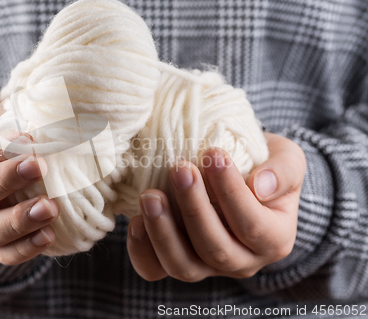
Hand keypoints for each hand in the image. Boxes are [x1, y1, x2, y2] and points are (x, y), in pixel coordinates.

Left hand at [127, 132, 305, 281]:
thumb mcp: (288, 160)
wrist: (240, 175)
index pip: (252, 225)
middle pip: (215, 249)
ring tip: (150, 195)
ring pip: (183, 266)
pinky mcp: (178, 261)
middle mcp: (242, 261)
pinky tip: (136, 220)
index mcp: (274, 239)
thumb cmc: (263, 166)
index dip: (231, 193)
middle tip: (180, 168)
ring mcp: (207, 267)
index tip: (213, 154)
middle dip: (194, 208)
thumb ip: (283, 171)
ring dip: (163, 231)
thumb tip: (260, 185)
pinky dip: (142, 250)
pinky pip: (155, 270)